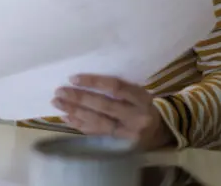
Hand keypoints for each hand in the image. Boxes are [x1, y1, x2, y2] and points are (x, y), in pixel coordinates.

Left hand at [52, 74, 173, 149]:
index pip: (116, 87)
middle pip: (104, 105)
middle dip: (79, 98)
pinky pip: (97, 133)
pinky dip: (80, 125)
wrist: (162, 129)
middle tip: (60, 91)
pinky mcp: (121, 143)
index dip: (94, 82)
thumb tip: (83, 79)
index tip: (73, 78)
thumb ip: (119, 87)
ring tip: (58, 104)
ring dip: (75, 112)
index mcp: (141, 97)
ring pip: (98, 121)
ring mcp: (128, 131)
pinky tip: (66, 118)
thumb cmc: (144, 104)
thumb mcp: (139, 92)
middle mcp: (136, 115)